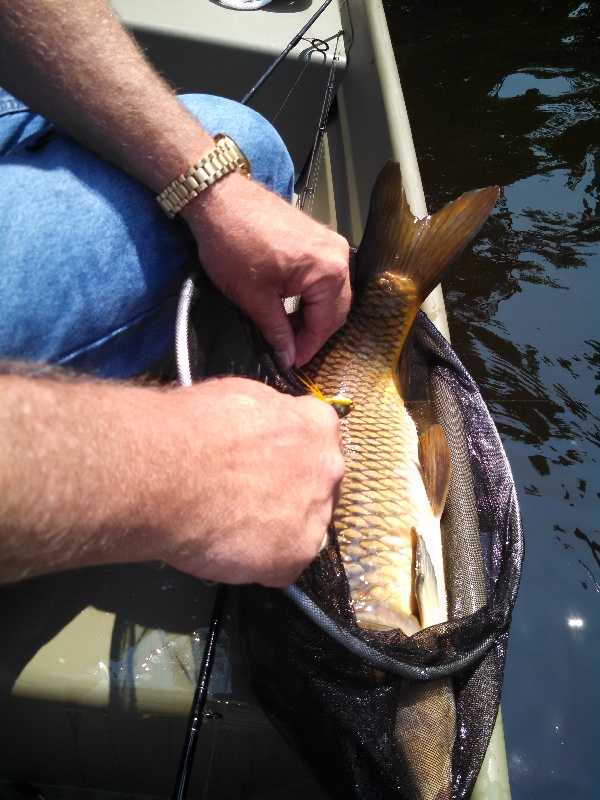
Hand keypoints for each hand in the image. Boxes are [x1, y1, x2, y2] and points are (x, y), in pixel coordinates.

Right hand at [162, 377, 344, 586]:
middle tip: (248, 497)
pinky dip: (257, 563)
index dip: (289, 456)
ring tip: (231, 525)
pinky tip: (227, 547)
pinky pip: (281, 566)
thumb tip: (268, 428)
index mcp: (317, 426)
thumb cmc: (193, 430)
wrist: (167, 472)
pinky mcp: (294, 556)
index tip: (269, 464)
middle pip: (316, 488)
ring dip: (274, 531)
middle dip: (288, 494)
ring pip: (302, 530)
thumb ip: (271, 418)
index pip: (318, 443)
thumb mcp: (242, 396)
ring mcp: (315, 516)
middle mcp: (327, 470)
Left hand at [182, 173, 350, 366]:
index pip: (327, 323)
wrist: (218, 197)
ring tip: (285, 330)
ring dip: (312, 314)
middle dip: (313, 332)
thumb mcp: (253, 298)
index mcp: (328, 271)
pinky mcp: (318, 237)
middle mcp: (338, 255)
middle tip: (288, 350)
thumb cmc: (233, 242)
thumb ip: (276, 331)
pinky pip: (324, 276)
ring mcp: (330, 243)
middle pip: (336, 309)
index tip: (291, 363)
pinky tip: (288, 306)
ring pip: (331, 294)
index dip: (308, 348)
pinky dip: (310, 296)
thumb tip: (287, 356)